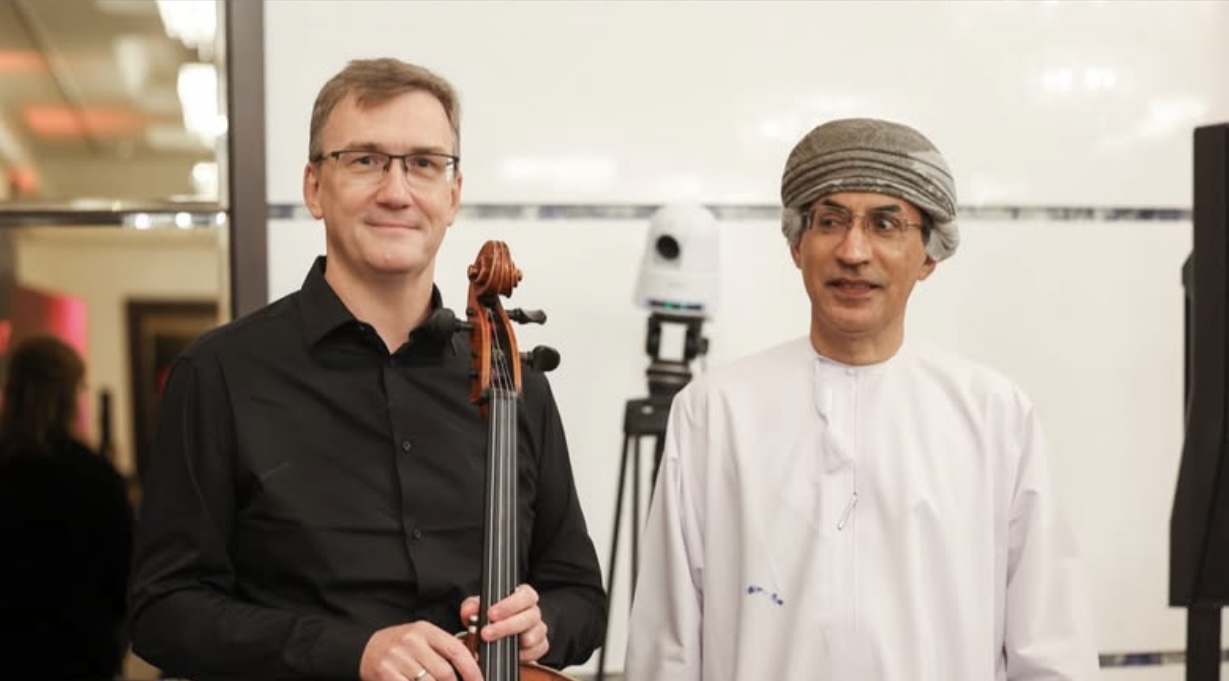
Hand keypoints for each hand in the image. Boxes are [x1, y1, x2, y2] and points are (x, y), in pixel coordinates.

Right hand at [359, 620, 481, 680]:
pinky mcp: (386, 674)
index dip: (472, 670)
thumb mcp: (422, 638)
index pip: (456, 650)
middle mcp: (411, 642)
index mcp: (424, 630)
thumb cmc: (400, 646)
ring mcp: (397, 659)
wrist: (366, 649)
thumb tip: (474, 662)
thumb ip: (445, 648)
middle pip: (445, 673)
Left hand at [459, 584, 548, 662]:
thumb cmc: (490, 617)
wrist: (495, 636)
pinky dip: (522, 654)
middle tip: (486, 633)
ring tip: (494, 644)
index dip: (510, 605)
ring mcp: (539, 629)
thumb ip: (472, 607)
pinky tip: (507, 654)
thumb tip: (469, 611)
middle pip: (530, 616)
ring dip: (513, 642)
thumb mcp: (478, 608)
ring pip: (534, 635)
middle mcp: (533, 611)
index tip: (490, 614)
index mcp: (523, 596)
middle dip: (507, 626)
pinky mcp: (541, 646)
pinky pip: (536, 650)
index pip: (525, 595)